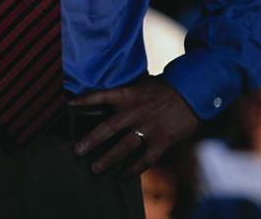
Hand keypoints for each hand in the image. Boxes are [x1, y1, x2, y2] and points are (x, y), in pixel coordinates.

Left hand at [69, 75, 197, 176]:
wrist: (191, 92)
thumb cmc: (162, 89)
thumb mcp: (140, 85)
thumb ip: (124, 94)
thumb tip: (104, 102)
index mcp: (128, 95)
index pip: (101, 96)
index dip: (84, 100)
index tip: (69, 105)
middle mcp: (135, 111)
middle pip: (109, 127)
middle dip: (91, 140)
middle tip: (77, 151)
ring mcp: (148, 127)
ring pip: (125, 147)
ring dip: (109, 159)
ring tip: (95, 169)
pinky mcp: (162, 140)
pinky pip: (145, 159)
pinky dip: (133, 169)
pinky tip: (122, 176)